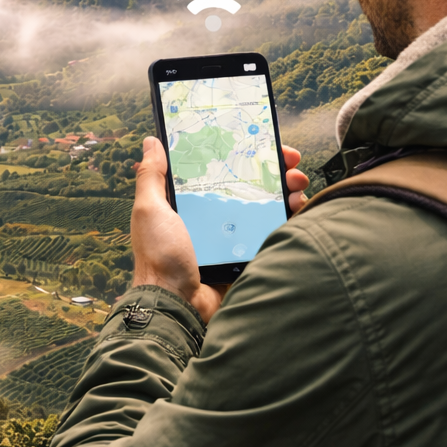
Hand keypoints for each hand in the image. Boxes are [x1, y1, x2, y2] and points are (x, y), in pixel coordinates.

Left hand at [129, 138, 310, 323]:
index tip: (263, 143)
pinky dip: (287, 218)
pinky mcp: (246, 255)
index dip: (242, 155)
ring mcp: (232, 236)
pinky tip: (296, 208)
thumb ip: (151, 177)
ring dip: (286, 191)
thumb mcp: (150, 210)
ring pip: (266, 207)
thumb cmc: (159, 256)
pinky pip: (271, 232)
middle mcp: (213, 216)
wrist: (176, 303)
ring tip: (296, 185)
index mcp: (190, 203)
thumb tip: (152, 143)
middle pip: (250, 185)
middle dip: (274, 170)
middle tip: (290, 164)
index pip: (221, 170)